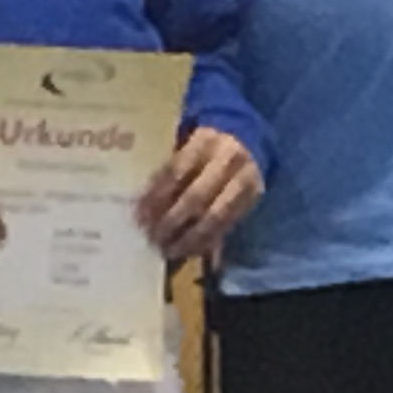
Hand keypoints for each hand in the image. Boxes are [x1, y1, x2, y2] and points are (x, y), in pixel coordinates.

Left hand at [137, 129, 263, 264]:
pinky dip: (207, 240)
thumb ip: (167, 173)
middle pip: (196, 196)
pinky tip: (190, 250)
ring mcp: (243, 180)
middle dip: (172, 220)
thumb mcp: (186, 149)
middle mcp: (227, 160)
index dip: (157, 196)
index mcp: (205, 141)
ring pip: (215, 216)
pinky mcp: (252, 198)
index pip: (176, 171)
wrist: (247, 143)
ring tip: (169, 250)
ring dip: (190, 237)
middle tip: (153, 238)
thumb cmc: (205, 150)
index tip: (140, 216)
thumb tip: (142, 206)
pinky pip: (227, 225)